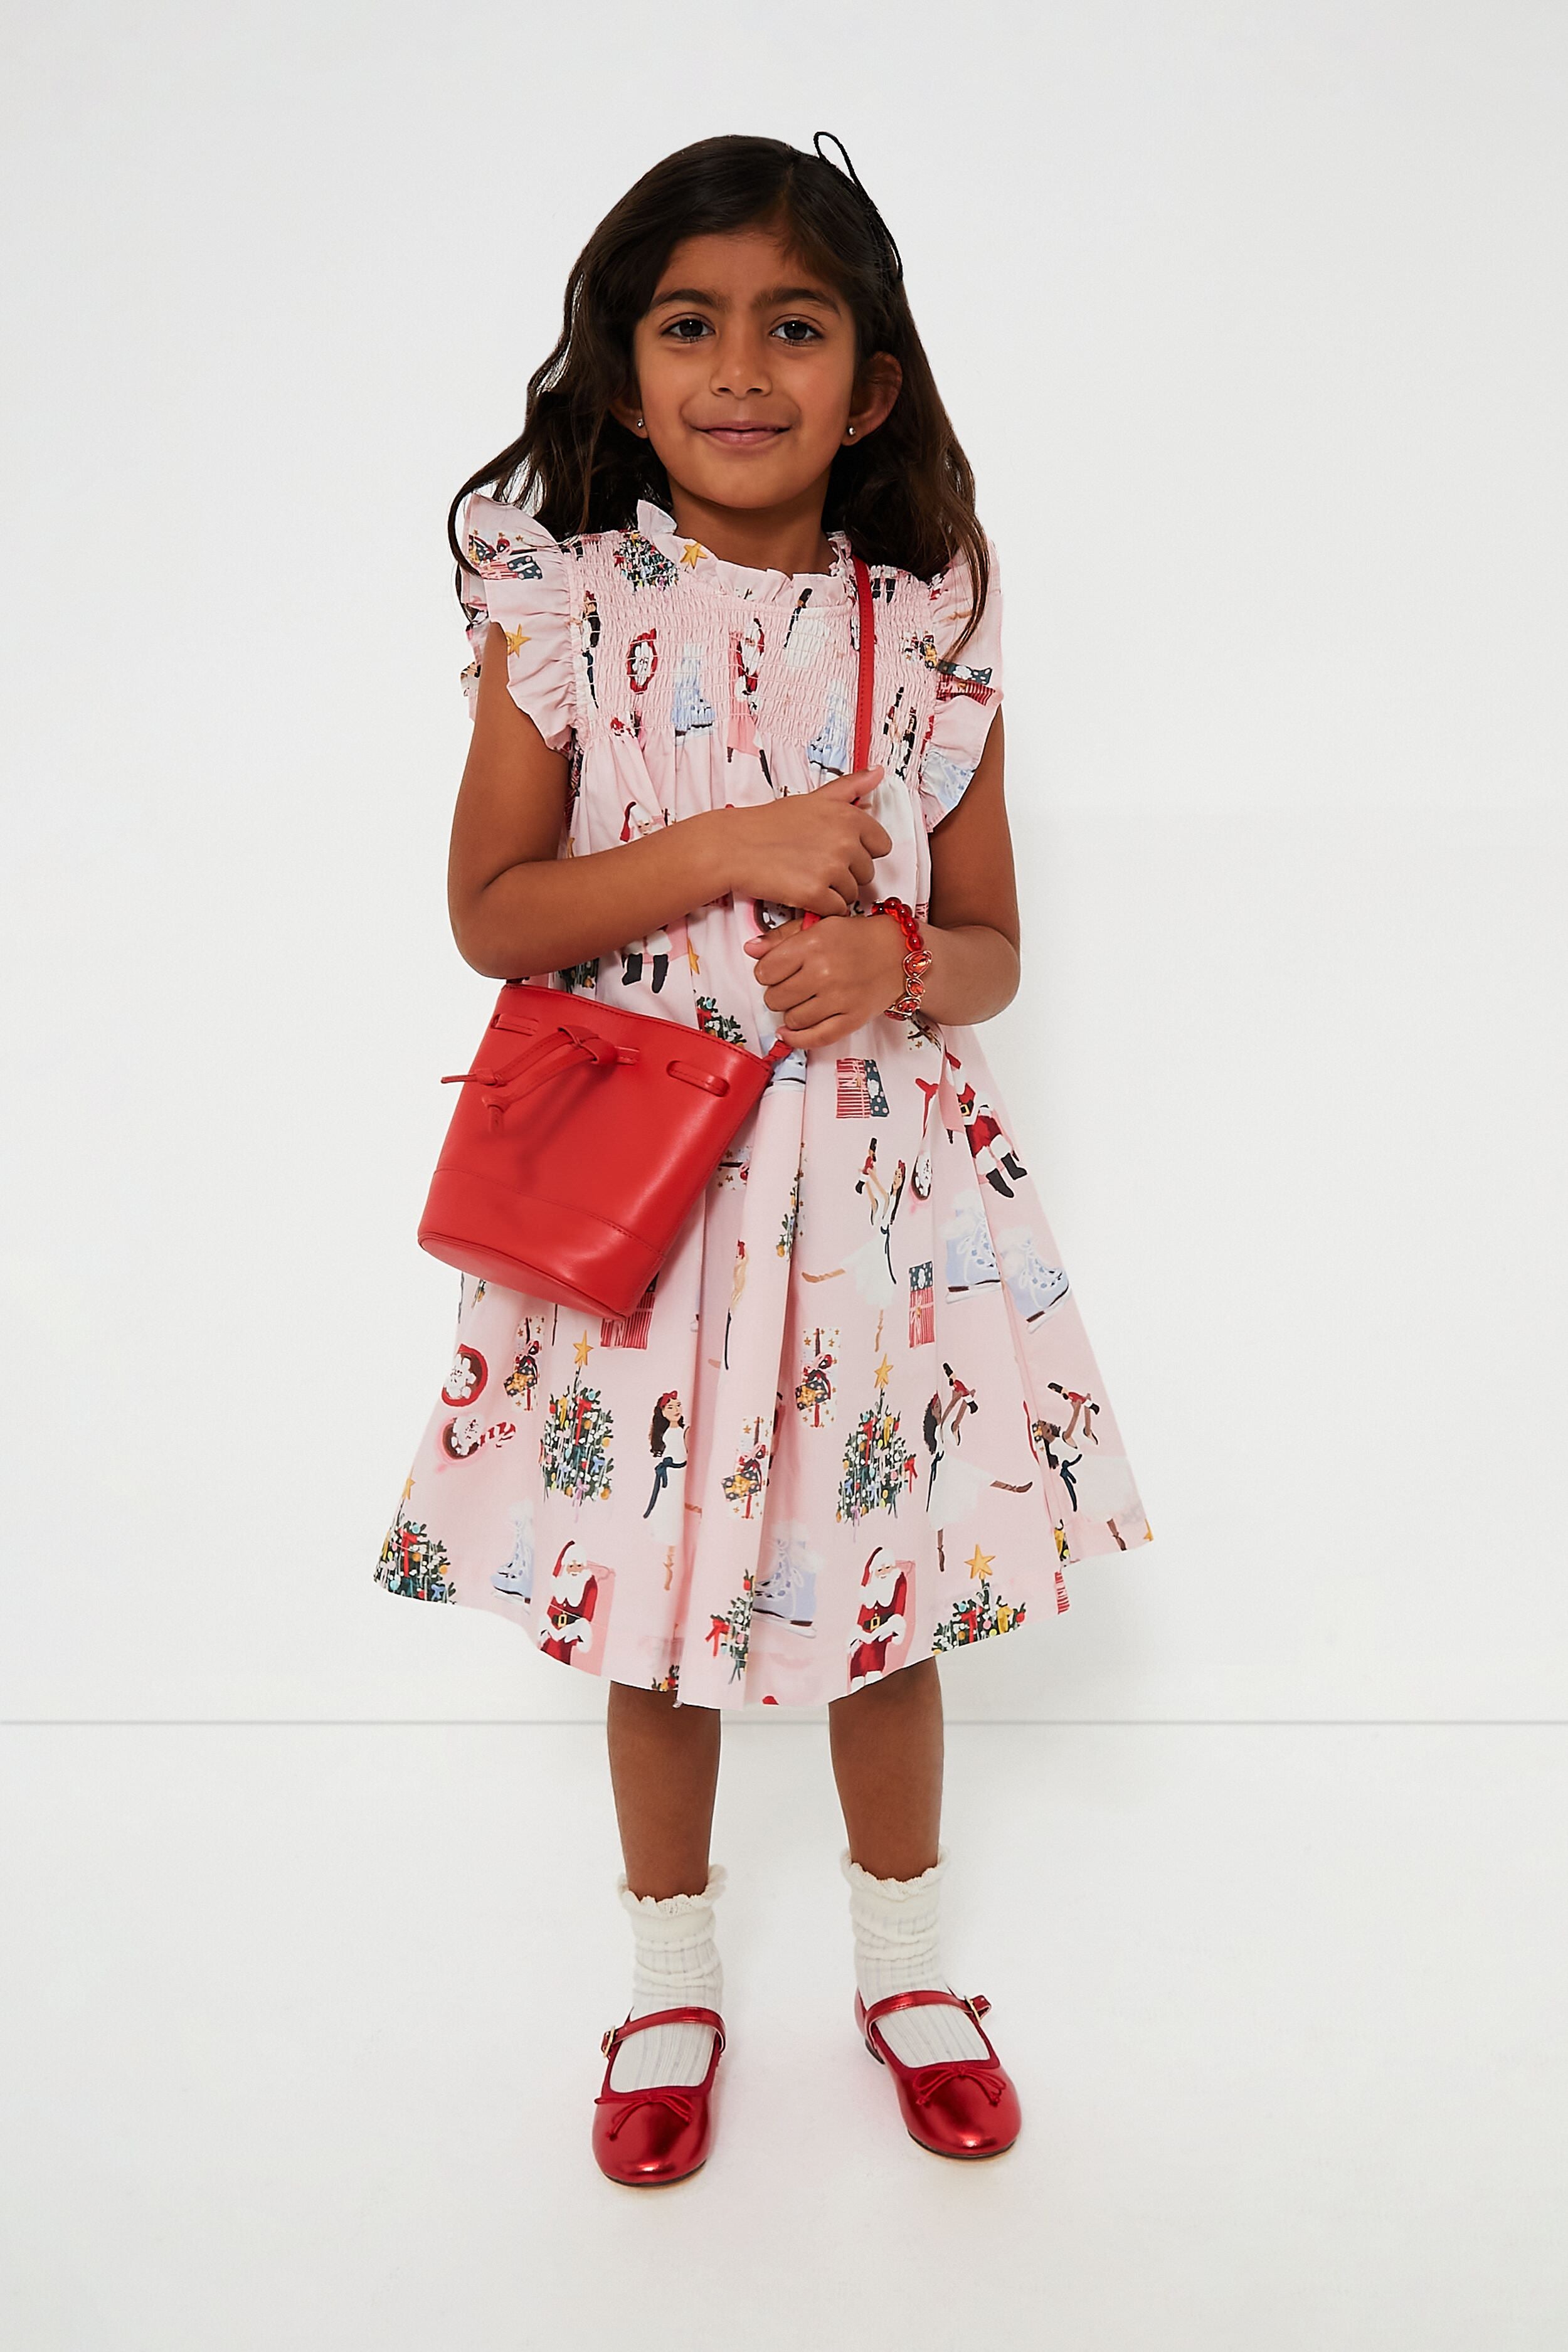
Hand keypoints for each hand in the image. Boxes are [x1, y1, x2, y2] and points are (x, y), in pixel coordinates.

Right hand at [719, 766, 891, 916]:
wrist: (734, 846)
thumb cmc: (770, 824)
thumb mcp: (814, 798)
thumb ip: (850, 787)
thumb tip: (878, 772)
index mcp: (848, 817)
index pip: (881, 845)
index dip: (861, 851)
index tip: (840, 850)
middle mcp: (845, 841)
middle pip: (867, 873)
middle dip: (847, 873)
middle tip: (816, 864)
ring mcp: (831, 869)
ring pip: (852, 893)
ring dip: (833, 891)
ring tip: (806, 876)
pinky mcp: (815, 893)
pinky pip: (836, 910)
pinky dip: (822, 907)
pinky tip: (802, 891)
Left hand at [742, 909, 909, 1050]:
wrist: (898, 953)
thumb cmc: (856, 937)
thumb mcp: (819, 926)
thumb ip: (782, 938)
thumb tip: (750, 949)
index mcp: (813, 944)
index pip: (766, 970)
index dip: (765, 973)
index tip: (774, 972)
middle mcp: (824, 972)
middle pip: (775, 998)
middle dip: (777, 994)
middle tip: (790, 987)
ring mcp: (839, 998)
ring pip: (792, 1019)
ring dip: (790, 1013)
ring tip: (801, 1001)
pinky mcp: (852, 1019)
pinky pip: (815, 1038)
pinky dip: (797, 1038)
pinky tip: (789, 1033)